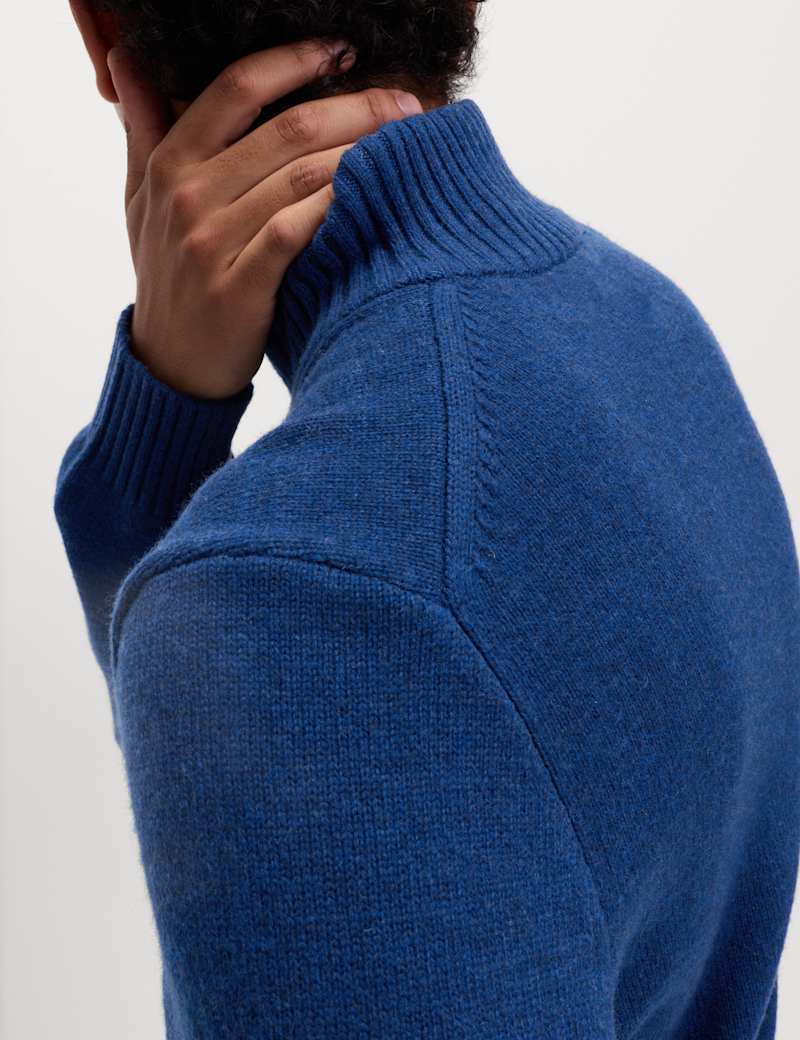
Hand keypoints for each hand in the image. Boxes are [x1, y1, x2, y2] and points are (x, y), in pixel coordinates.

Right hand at [106, 41, 421, 398]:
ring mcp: (211, 243)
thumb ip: (143, 127)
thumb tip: (125, 58)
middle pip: (286, 128)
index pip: (236, 86)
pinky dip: (338, 209)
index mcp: (170, 163)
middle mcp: (188, 196)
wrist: (172, 365)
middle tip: (407, 105)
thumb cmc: (167, 276)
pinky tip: (375, 195)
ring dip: (362, 154)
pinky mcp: (239, 288)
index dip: (294, 59)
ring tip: (406, 146)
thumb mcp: (141, 198)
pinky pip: (296, 232)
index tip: (343, 50)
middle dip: (357, 107)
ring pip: (302, 178)